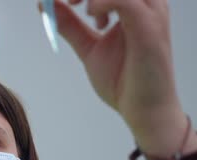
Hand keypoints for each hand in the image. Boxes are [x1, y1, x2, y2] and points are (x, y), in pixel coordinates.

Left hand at [49, 0, 181, 132]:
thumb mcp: (89, 47)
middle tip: (67, 0)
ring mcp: (151, 12)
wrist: (145, 111)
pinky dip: (102, 1)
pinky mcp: (150, 28)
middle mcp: (147, 2)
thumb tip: (45, 4)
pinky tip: (90, 14)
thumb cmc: (123, 81)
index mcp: (135, 4)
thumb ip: (70, 25)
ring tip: (75, 5)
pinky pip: (125, 0)